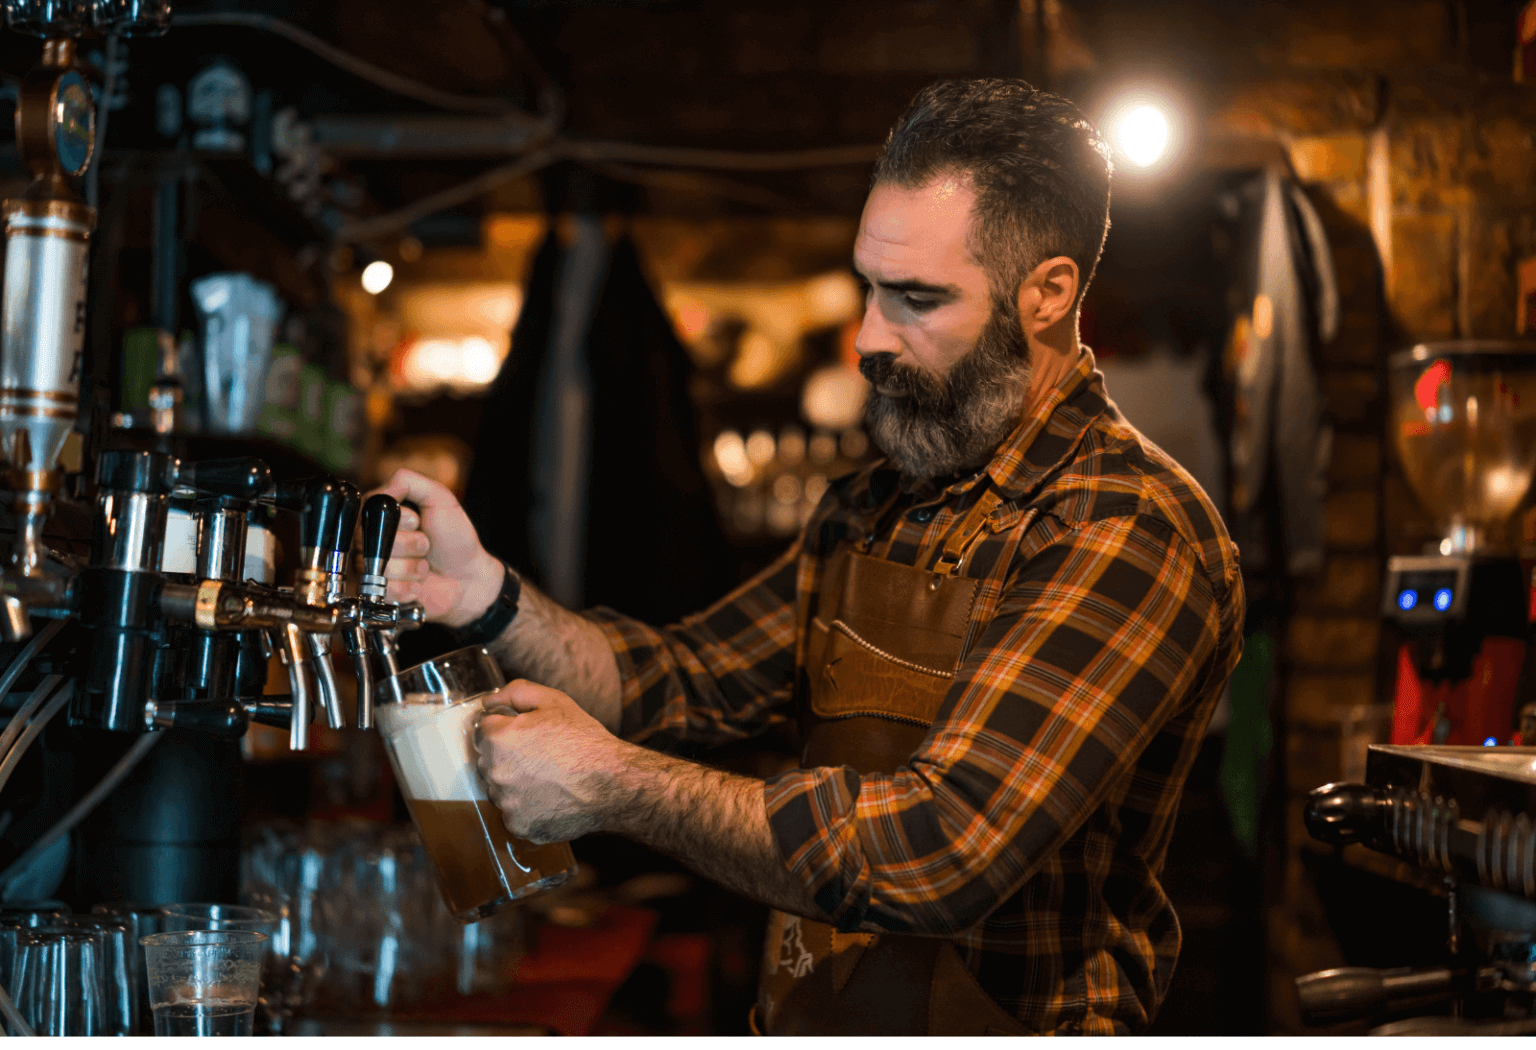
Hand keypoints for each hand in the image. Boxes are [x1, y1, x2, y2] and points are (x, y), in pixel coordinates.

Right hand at [371, 468, 502, 627]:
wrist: (468, 578)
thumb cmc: (455, 538)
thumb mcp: (440, 499)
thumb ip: (410, 482)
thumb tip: (383, 488)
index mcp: (382, 515)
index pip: (371, 511)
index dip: (400, 519)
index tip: (418, 522)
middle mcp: (372, 540)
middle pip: (373, 541)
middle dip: (411, 544)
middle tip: (426, 545)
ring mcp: (374, 568)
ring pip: (382, 567)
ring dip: (413, 567)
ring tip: (424, 566)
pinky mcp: (380, 593)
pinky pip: (386, 590)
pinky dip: (410, 586)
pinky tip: (419, 584)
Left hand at [475, 680, 623, 843]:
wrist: (611, 783)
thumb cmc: (583, 740)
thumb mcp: (554, 701)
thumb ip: (515, 693)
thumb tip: (488, 702)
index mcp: (498, 739)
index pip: (484, 730)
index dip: (506, 729)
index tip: (527, 735)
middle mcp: (494, 772)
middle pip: (489, 761)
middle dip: (507, 756)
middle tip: (541, 756)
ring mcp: (506, 802)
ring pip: (500, 789)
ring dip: (515, 783)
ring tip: (548, 779)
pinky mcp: (518, 826)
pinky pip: (514, 814)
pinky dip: (528, 808)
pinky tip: (550, 798)